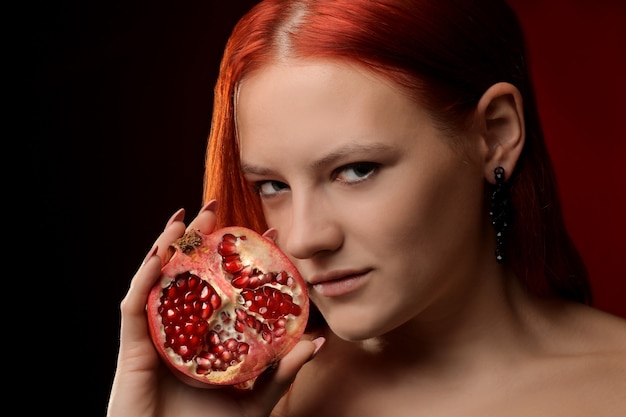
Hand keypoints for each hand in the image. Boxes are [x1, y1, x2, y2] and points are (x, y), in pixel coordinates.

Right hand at [106, 201, 323, 416]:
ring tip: (187, 218)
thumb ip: (281, 372)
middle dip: (198, 239)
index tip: (265, 232)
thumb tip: (317, 341)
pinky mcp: (133, 347)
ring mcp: (155, 334)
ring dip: (170, 246)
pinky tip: (160, 255)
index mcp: (205, 334)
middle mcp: (180, 328)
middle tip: (215, 208)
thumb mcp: (254, 400)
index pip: (222, 286)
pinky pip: (135, 305)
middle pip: (188, 274)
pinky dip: (145, 277)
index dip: (239, 257)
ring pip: (159, 280)